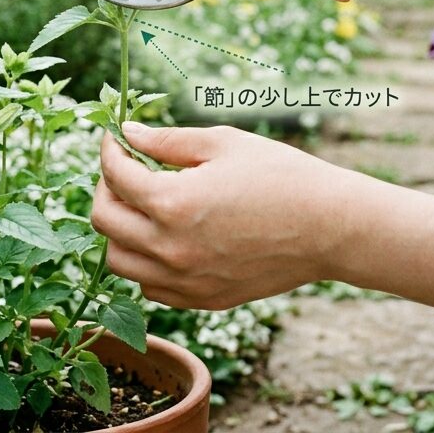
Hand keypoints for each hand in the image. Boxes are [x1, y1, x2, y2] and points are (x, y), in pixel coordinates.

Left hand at [91, 123, 346, 309]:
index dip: (109, 150)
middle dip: (105, 188)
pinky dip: (143, 262)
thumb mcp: (222, 143)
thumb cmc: (280, 175)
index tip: (115, 137)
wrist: (329, 227)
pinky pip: (150, 286)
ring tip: (139, 204)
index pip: (116, 176)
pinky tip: (163, 236)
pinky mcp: (202, 299)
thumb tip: (129, 133)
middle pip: (104, 222)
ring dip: (118, 229)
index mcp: (173, 203)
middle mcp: (170, 249)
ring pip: (118, 262)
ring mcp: (185, 281)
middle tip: (122, 168)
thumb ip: (167, 140)